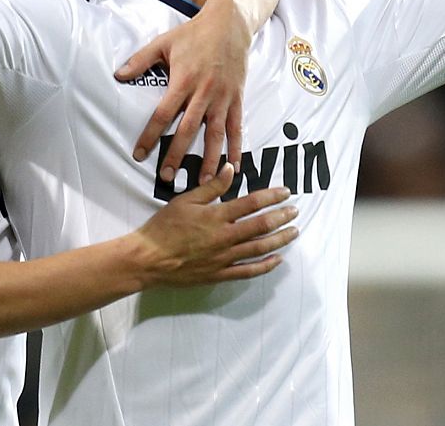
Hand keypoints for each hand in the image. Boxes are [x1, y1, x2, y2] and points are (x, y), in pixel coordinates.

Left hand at [117, 0, 249, 184]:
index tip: (139, 154)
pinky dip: (236, 147)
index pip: (163, 114)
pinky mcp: (237, 99)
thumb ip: (140, 60)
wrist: (230, 24)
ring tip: (203, 182)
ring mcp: (222, 97)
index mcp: (183, 81)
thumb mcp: (164, 43)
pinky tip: (234, 166)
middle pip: (188, 130)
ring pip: (215, 134)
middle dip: (176, 155)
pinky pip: (237, 127)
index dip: (150, 136)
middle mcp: (204, 93)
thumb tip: (118, 75)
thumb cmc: (194, 34)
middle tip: (166, 177)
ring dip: (209, 159)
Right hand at [130, 164, 297, 286]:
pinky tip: (277, 260)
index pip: (252, 203)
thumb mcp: (186, 200)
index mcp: (216, 216)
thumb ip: (211, 187)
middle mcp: (224, 237)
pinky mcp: (220, 274)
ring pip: (259, 248)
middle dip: (281, 217)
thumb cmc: (164, 227)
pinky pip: (248, 271)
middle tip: (296, 211)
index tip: (286, 192)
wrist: (149, 259)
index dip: (272, 196)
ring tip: (293, 232)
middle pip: (261, 226)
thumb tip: (231, 170)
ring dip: (279, 240)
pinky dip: (265, 266)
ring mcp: (224, 258)